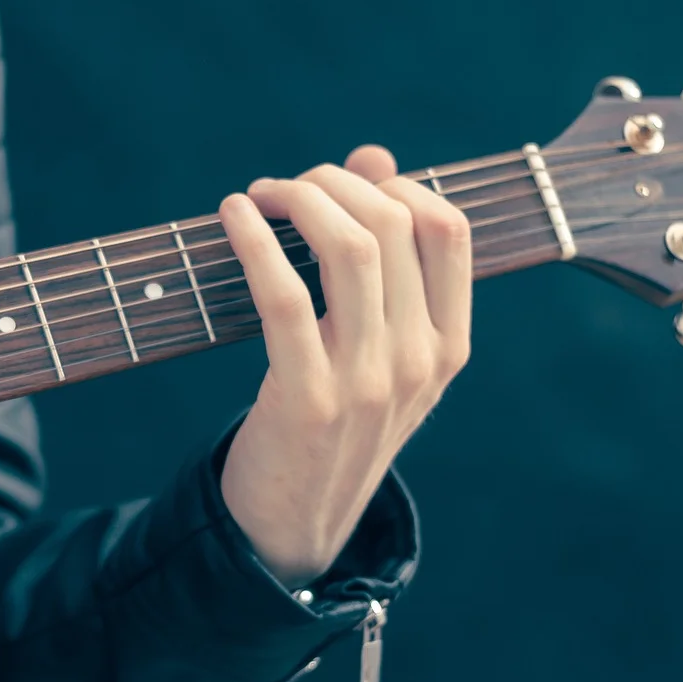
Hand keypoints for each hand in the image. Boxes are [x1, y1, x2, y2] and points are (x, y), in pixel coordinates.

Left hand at [218, 145, 471, 587]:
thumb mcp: (378, 349)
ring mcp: (368, 383)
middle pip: (393, 225)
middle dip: (333, 182)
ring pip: (350, 248)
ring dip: (299, 199)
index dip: (394, 184)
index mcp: (449, 347)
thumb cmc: (332, 422)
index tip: (344, 181)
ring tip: (260, 195)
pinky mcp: (307, 398)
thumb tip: (374, 157)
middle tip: (286, 187)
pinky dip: (253, 240)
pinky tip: (233, 216)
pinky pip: (283, 295)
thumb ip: (385, 261)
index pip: (449, 230)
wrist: (294, 524)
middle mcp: (419, 362)